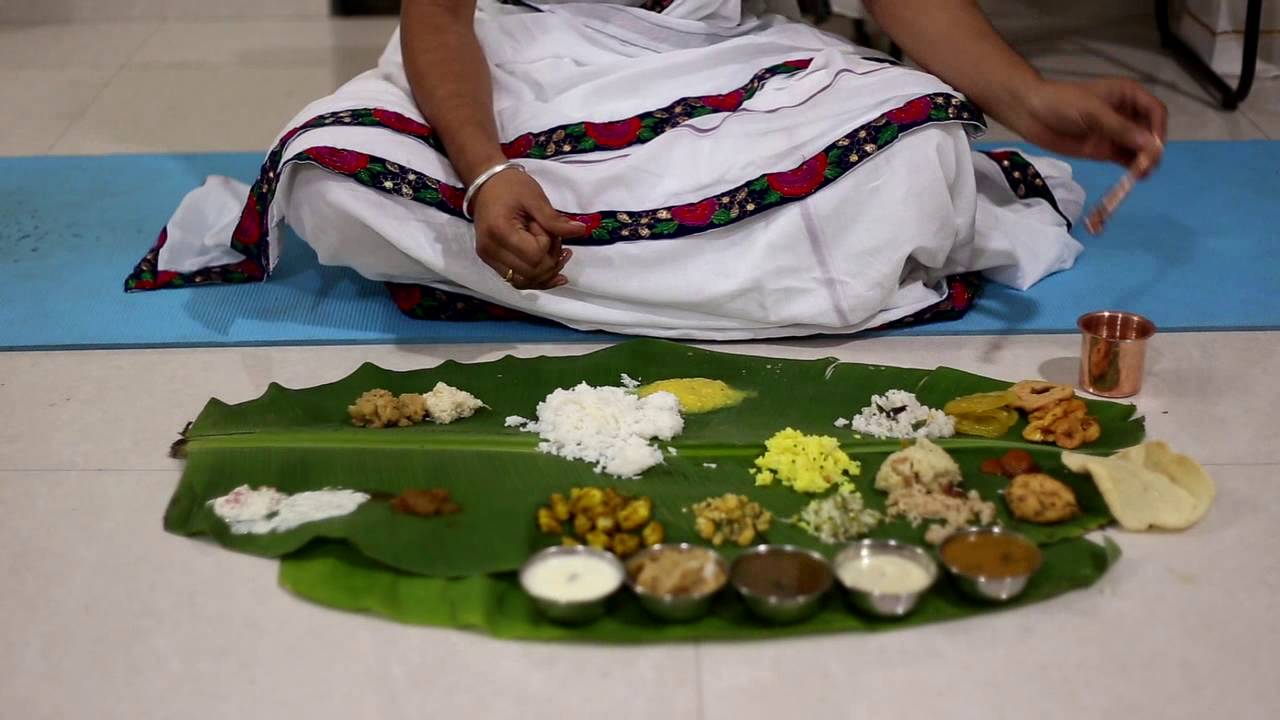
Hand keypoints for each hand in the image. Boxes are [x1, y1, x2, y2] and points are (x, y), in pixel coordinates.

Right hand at [470, 169, 587, 289]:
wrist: (486, 184)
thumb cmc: (511, 186)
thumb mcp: (535, 198)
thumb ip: (555, 220)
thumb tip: (581, 231)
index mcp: (500, 232)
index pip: (535, 255)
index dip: (547, 244)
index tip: (544, 225)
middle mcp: (490, 251)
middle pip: (531, 272)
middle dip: (550, 260)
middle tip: (555, 239)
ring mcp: (489, 259)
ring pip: (524, 282)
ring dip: (546, 273)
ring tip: (559, 254)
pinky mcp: (491, 262)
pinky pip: (517, 280)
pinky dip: (536, 278)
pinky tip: (554, 272)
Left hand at [1003, 78, 1167, 177]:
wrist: (1031, 113)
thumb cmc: (1062, 103)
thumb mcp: (1092, 112)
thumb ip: (1120, 128)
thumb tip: (1150, 144)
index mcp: (1128, 95)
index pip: (1155, 111)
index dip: (1158, 129)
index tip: (1154, 147)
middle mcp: (1127, 114)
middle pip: (1150, 132)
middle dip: (1152, 148)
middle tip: (1147, 166)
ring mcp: (1116, 133)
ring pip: (1140, 148)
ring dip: (1144, 161)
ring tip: (1141, 174)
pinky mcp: (1105, 149)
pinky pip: (1125, 159)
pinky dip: (1132, 167)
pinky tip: (1135, 177)